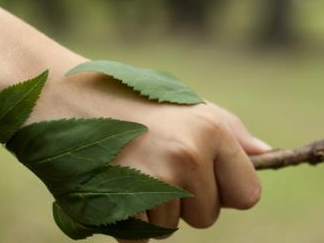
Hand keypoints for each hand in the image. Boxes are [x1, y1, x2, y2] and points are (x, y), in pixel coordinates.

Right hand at [31, 57, 271, 240]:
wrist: (55, 94)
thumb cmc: (122, 96)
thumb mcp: (181, 103)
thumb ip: (227, 131)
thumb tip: (267, 154)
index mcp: (210, 131)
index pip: (248, 194)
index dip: (224, 190)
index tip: (200, 174)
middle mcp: (188, 157)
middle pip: (208, 216)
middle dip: (184, 201)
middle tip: (151, 162)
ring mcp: (154, 183)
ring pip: (171, 229)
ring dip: (152, 210)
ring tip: (126, 167)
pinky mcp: (120, 206)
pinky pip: (140, 239)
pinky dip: (126, 223)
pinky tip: (110, 184)